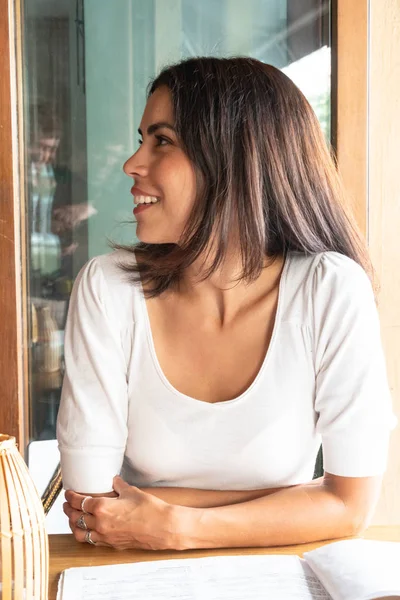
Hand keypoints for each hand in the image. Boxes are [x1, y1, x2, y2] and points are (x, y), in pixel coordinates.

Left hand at [63, 476, 180, 549]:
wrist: (162, 527)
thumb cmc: (149, 509)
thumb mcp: (132, 491)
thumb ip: (119, 485)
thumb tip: (114, 481)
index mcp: (102, 508)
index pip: (80, 502)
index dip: (71, 497)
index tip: (68, 493)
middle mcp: (100, 523)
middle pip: (76, 517)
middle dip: (68, 510)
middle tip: (66, 504)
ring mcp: (105, 536)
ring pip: (80, 533)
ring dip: (73, 525)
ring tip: (72, 519)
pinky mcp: (112, 544)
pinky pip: (92, 541)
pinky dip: (85, 534)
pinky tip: (87, 530)